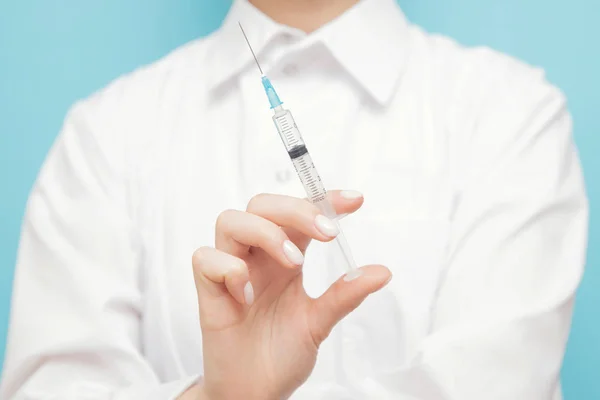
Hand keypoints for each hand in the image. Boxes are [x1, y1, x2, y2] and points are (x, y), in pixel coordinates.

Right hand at [191, 191, 391, 399]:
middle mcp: (256, 257)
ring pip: (230, 220)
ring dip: (265, 233)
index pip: (299, 213)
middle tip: (327, 233)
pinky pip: (205, 259)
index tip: (355, 200)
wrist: (254, 390)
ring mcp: (231, 271)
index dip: (323, 199)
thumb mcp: (319, 321)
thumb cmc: (280, 353)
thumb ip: (345, 295)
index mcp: (284, 257)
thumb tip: (382, 272)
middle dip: (296, 209)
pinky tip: (248, 296)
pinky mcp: (208, 291)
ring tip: (293, 264)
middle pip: (262, 204)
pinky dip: (229, 269)